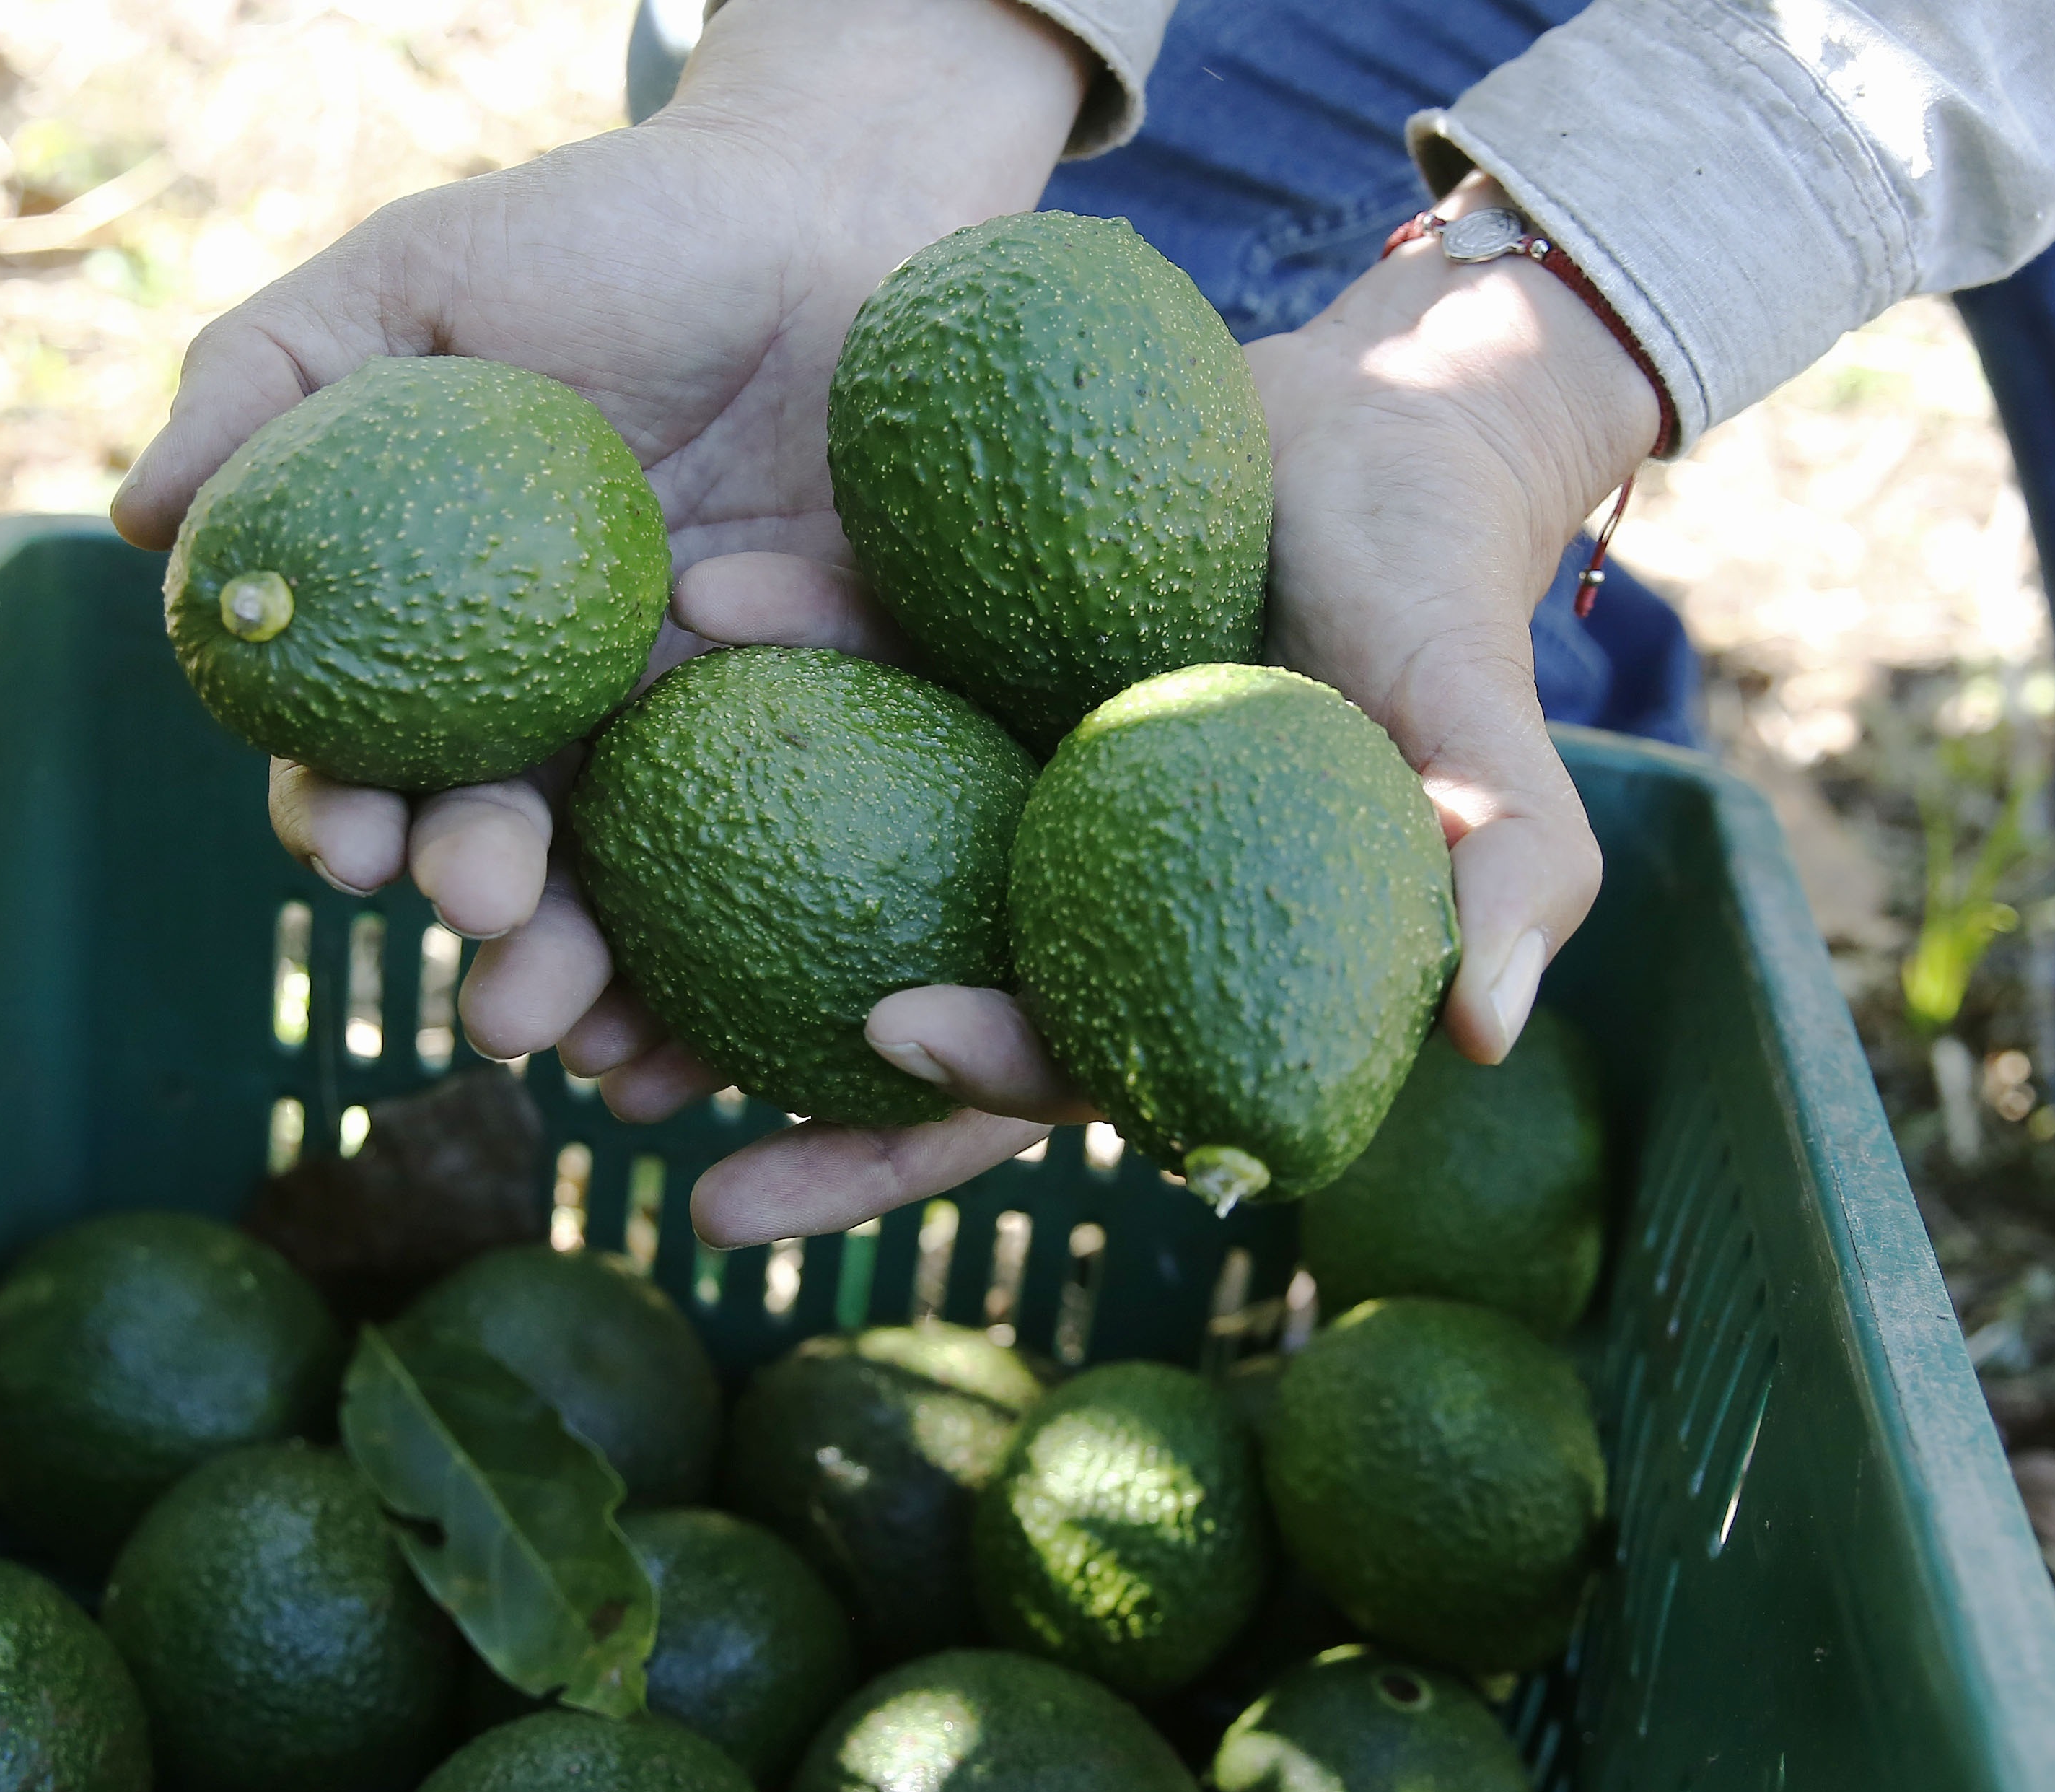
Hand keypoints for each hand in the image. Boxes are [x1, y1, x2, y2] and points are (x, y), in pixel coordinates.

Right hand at [111, 0, 1089, 1073]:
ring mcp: (713, 742)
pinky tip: (718, 1034)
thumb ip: (265, 381)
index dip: (345, 810)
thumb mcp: (415, 281)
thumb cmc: (608, 235)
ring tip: (576, 1030)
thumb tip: (142, 525)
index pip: (376, 757)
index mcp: (459, 636)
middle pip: (507, 856)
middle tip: (484, 921)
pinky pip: (806, 859)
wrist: (837, 206)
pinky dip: (751, 963)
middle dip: (481, 912)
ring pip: (643, 899)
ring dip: (597, 981)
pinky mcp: (855, 739)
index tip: (347, 837)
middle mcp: (577, 719)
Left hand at [666, 180, 1663, 1244]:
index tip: (877, 1028)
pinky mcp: (925, 677)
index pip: (1056, 1058)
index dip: (970, 1074)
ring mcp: (970, 793)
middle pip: (886, 1018)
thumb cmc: (1440, 598)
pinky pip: (819, 693)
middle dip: (759, 1082)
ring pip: (810, 876)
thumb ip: (1507, 866)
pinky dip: (740, 680)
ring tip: (547, 940)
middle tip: (619, 1099)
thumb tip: (1496, 1034)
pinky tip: (642, 667)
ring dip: (680, 922)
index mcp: (1156, 954)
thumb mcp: (1482, 726)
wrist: (1373, 429)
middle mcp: (1041, 897)